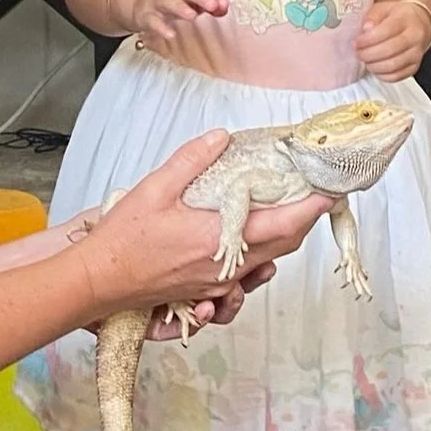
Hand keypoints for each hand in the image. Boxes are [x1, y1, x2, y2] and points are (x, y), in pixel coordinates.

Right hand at [76, 131, 328, 317]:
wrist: (98, 282)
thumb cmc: (122, 240)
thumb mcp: (154, 188)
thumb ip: (191, 161)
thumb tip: (221, 137)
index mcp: (218, 238)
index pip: (283, 223)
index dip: (312, 205)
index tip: (331, 187)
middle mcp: (226, 266)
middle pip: (284, 244)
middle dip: (305, 218)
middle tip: (317, 192)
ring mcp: (218, 283)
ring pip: (268, 260)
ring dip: (284, 237)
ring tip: (290, 210)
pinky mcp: (206, 292)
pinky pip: (246, 276)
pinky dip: (260, 257)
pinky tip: (253, 241)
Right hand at [120, 0, 227, 47]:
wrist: (138, 2)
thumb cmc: (171, 0)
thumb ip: (208, 3)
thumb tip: (224, 7)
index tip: (224, 3)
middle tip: (213, 6)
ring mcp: (155, 1)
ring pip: (167, 1)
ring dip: (180, 7)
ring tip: (193, 16)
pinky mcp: (145, 15)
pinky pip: (152, 21)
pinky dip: (161, 27)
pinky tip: (170, 34)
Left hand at [355, 0, 430, 79]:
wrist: (418, 25)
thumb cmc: (396, 17)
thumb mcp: (383, 9)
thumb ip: (372, 17)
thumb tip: (366, 29)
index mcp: (406, 18)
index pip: (386, 30)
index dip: (368, 39)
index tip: (356, 42)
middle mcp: (415, 36)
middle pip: (390, 50)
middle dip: (368, 54)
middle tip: (358, 53)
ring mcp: (417, 53)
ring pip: (393, 65)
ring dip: (374, 66)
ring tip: (366, 60)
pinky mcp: (414, 67)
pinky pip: (397, 76)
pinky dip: (382, 75)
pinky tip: (375, 67)